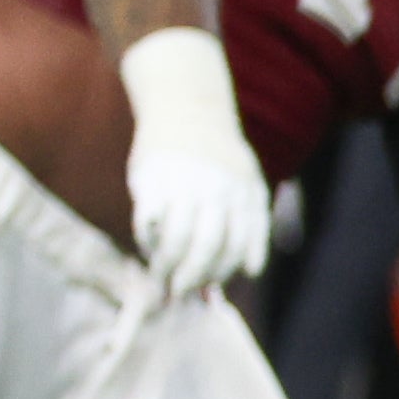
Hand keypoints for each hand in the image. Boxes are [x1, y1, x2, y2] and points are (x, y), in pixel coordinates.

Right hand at [125, 124, 272, 298]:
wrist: (186, 107)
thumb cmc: (220, 158)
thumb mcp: (247, 186)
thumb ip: (251, 228)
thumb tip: (250, 273)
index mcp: (244, 194)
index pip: (237, 248)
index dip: (221, 274)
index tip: (208, 287)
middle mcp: (217, 190)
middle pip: (207, 249)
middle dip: (193, 278)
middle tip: (180, 291)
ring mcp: (184, 183)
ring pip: (176, 240)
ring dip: (167, 266)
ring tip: (161, 275)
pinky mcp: (152, 178)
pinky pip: (149, 222)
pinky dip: (147, 241)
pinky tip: (149, 245)